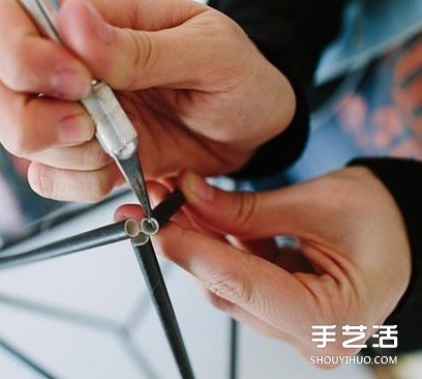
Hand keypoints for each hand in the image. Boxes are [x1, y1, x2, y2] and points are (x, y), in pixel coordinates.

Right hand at [0, 0, 295, 200]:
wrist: (249, 128)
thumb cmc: (234, 76)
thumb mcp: (206, 51)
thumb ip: (140, 46)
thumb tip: (76, 23)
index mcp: (88, 17)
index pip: (0, 15)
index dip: (17, 52)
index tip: (77, 82)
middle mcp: (61, 63)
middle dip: (28, 116)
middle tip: (87, 124)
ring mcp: (63, 112)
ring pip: (11, 135)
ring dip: (63, 154)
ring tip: (118, 144)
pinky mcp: (77, 154)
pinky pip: (46, 177)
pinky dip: (79, 182)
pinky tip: (115, 166)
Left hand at [117, 167, 409, 363]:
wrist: (404, 236)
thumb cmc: (383, 223)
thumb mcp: (320, 203)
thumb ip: (251, 208)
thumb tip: (191, 194)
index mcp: (330, 319)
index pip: (244, 285)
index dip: (195, 253)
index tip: (157, 225)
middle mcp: (307, 337)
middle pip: (227, 288)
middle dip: (187, 241)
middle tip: (154, 203)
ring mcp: (291, 330)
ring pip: (225, 284)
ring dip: (197, 240)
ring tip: (173, 200)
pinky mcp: (278, 314)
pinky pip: (236, 279)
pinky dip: (217, 246)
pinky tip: (199, 215)